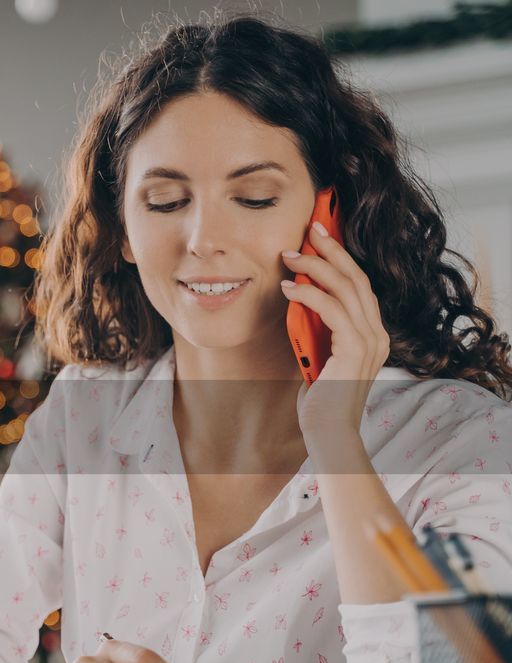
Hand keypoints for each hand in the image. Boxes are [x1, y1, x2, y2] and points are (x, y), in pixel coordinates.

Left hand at [280, 220, 390, 437]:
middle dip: (332, 249)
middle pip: (357, 278)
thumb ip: (318, 331)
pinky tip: (288, 288)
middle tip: (311, 227)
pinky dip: (309, 295)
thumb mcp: (319, 356)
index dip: (340, 258)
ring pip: (346, 288)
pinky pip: (332, 310)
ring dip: (315, 267)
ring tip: (289, 256)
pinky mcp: (356, 349)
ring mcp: (370, 340)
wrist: (328, 431)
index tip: (319, 236)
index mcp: (372, 334)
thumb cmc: (319, 399)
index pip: (359, 285)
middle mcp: (377, 333)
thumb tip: (299, 303)